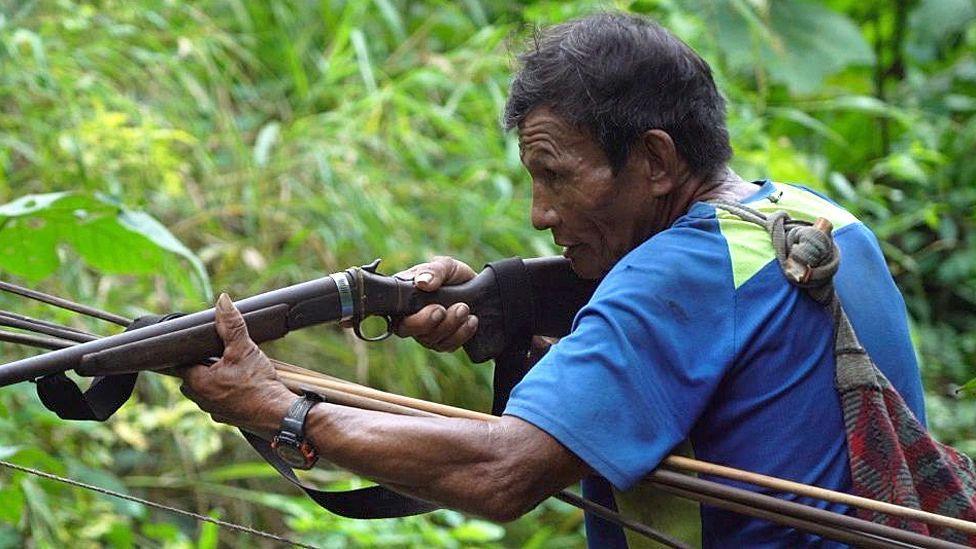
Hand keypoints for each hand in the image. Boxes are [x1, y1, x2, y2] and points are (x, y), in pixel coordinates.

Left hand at [174, 293, 295, 434]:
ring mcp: (214, 412)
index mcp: (198, 382)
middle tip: (221, 354)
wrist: (280, 414)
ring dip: (216, 380)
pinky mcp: (229, 418)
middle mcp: (201, 400)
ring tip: (234, 369)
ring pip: (208, 390)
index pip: (182, 363)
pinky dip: (229, 393)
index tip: (202, 344)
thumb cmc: (258, 384)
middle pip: (194, 377)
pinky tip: (243, 386)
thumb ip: (231, 324)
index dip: (192, 351)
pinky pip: (222, 402)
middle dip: (204, 365)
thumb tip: (222, 301)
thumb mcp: (244, 348)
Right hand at [394, 256, 478, 351]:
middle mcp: (410, 317)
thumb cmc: (453, 275)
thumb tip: (422, 283)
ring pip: (429, 340)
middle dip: (427, 322)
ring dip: (449, 326)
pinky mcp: (442, 341)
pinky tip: (471, 320)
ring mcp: (425, 332)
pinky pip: (447, 346)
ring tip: (464, 308)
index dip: (410, 317)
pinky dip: (461, 334)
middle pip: (406, 331)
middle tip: (443, 309)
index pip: (393, 313)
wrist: (476, 288)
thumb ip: (433, 270)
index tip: (434, 308)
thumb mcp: (446, 266)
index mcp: (403, 297)